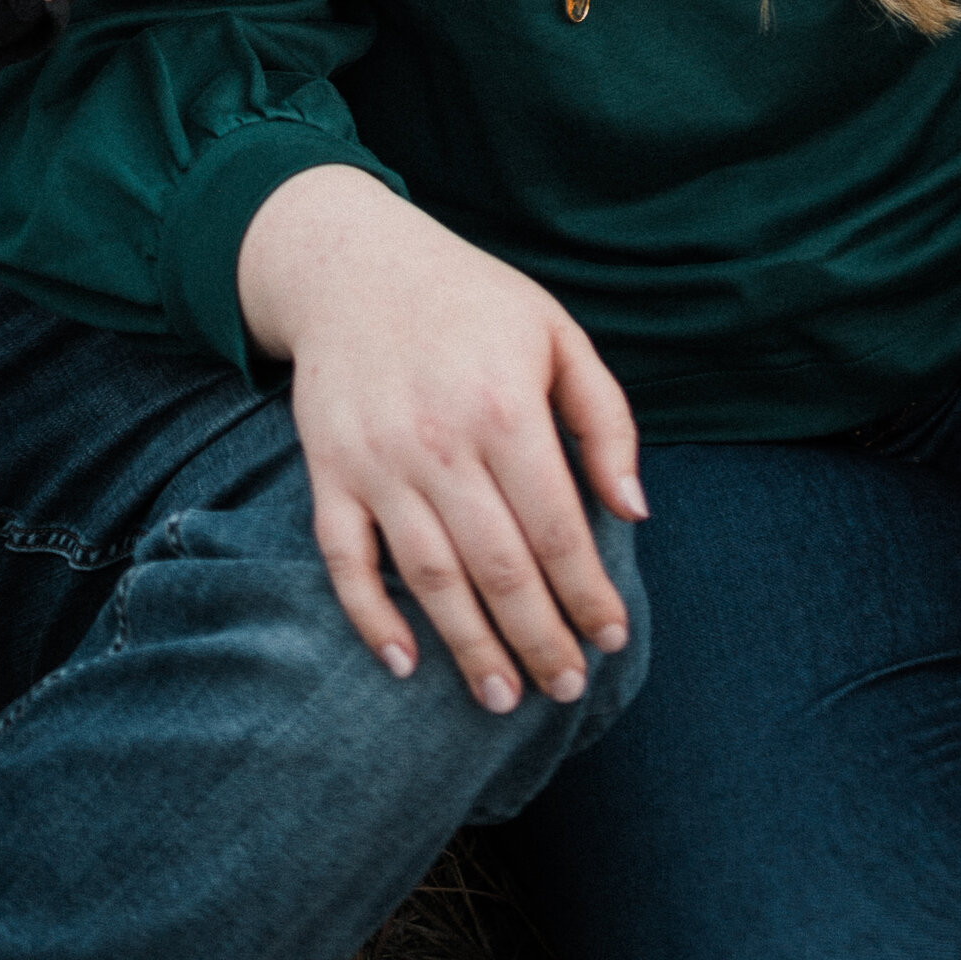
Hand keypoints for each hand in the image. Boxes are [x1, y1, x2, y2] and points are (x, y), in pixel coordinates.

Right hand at [237, 164, 642, 713]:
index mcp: (506, 406)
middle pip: (501, 569)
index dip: (589, 596)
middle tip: (566, 688)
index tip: (611, 639)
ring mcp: (378, 460)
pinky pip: (346, 560)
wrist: (351, 262)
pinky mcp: (329, 470)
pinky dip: (371, 617)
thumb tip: (631, 512)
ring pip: (431, 577)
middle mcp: (441, 440)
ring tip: (503, 697)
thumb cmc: (469, 301)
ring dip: (470, 648)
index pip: (559, 531)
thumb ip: (605, 420)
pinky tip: (404, 663)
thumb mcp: (556, 333)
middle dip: (540, 641)